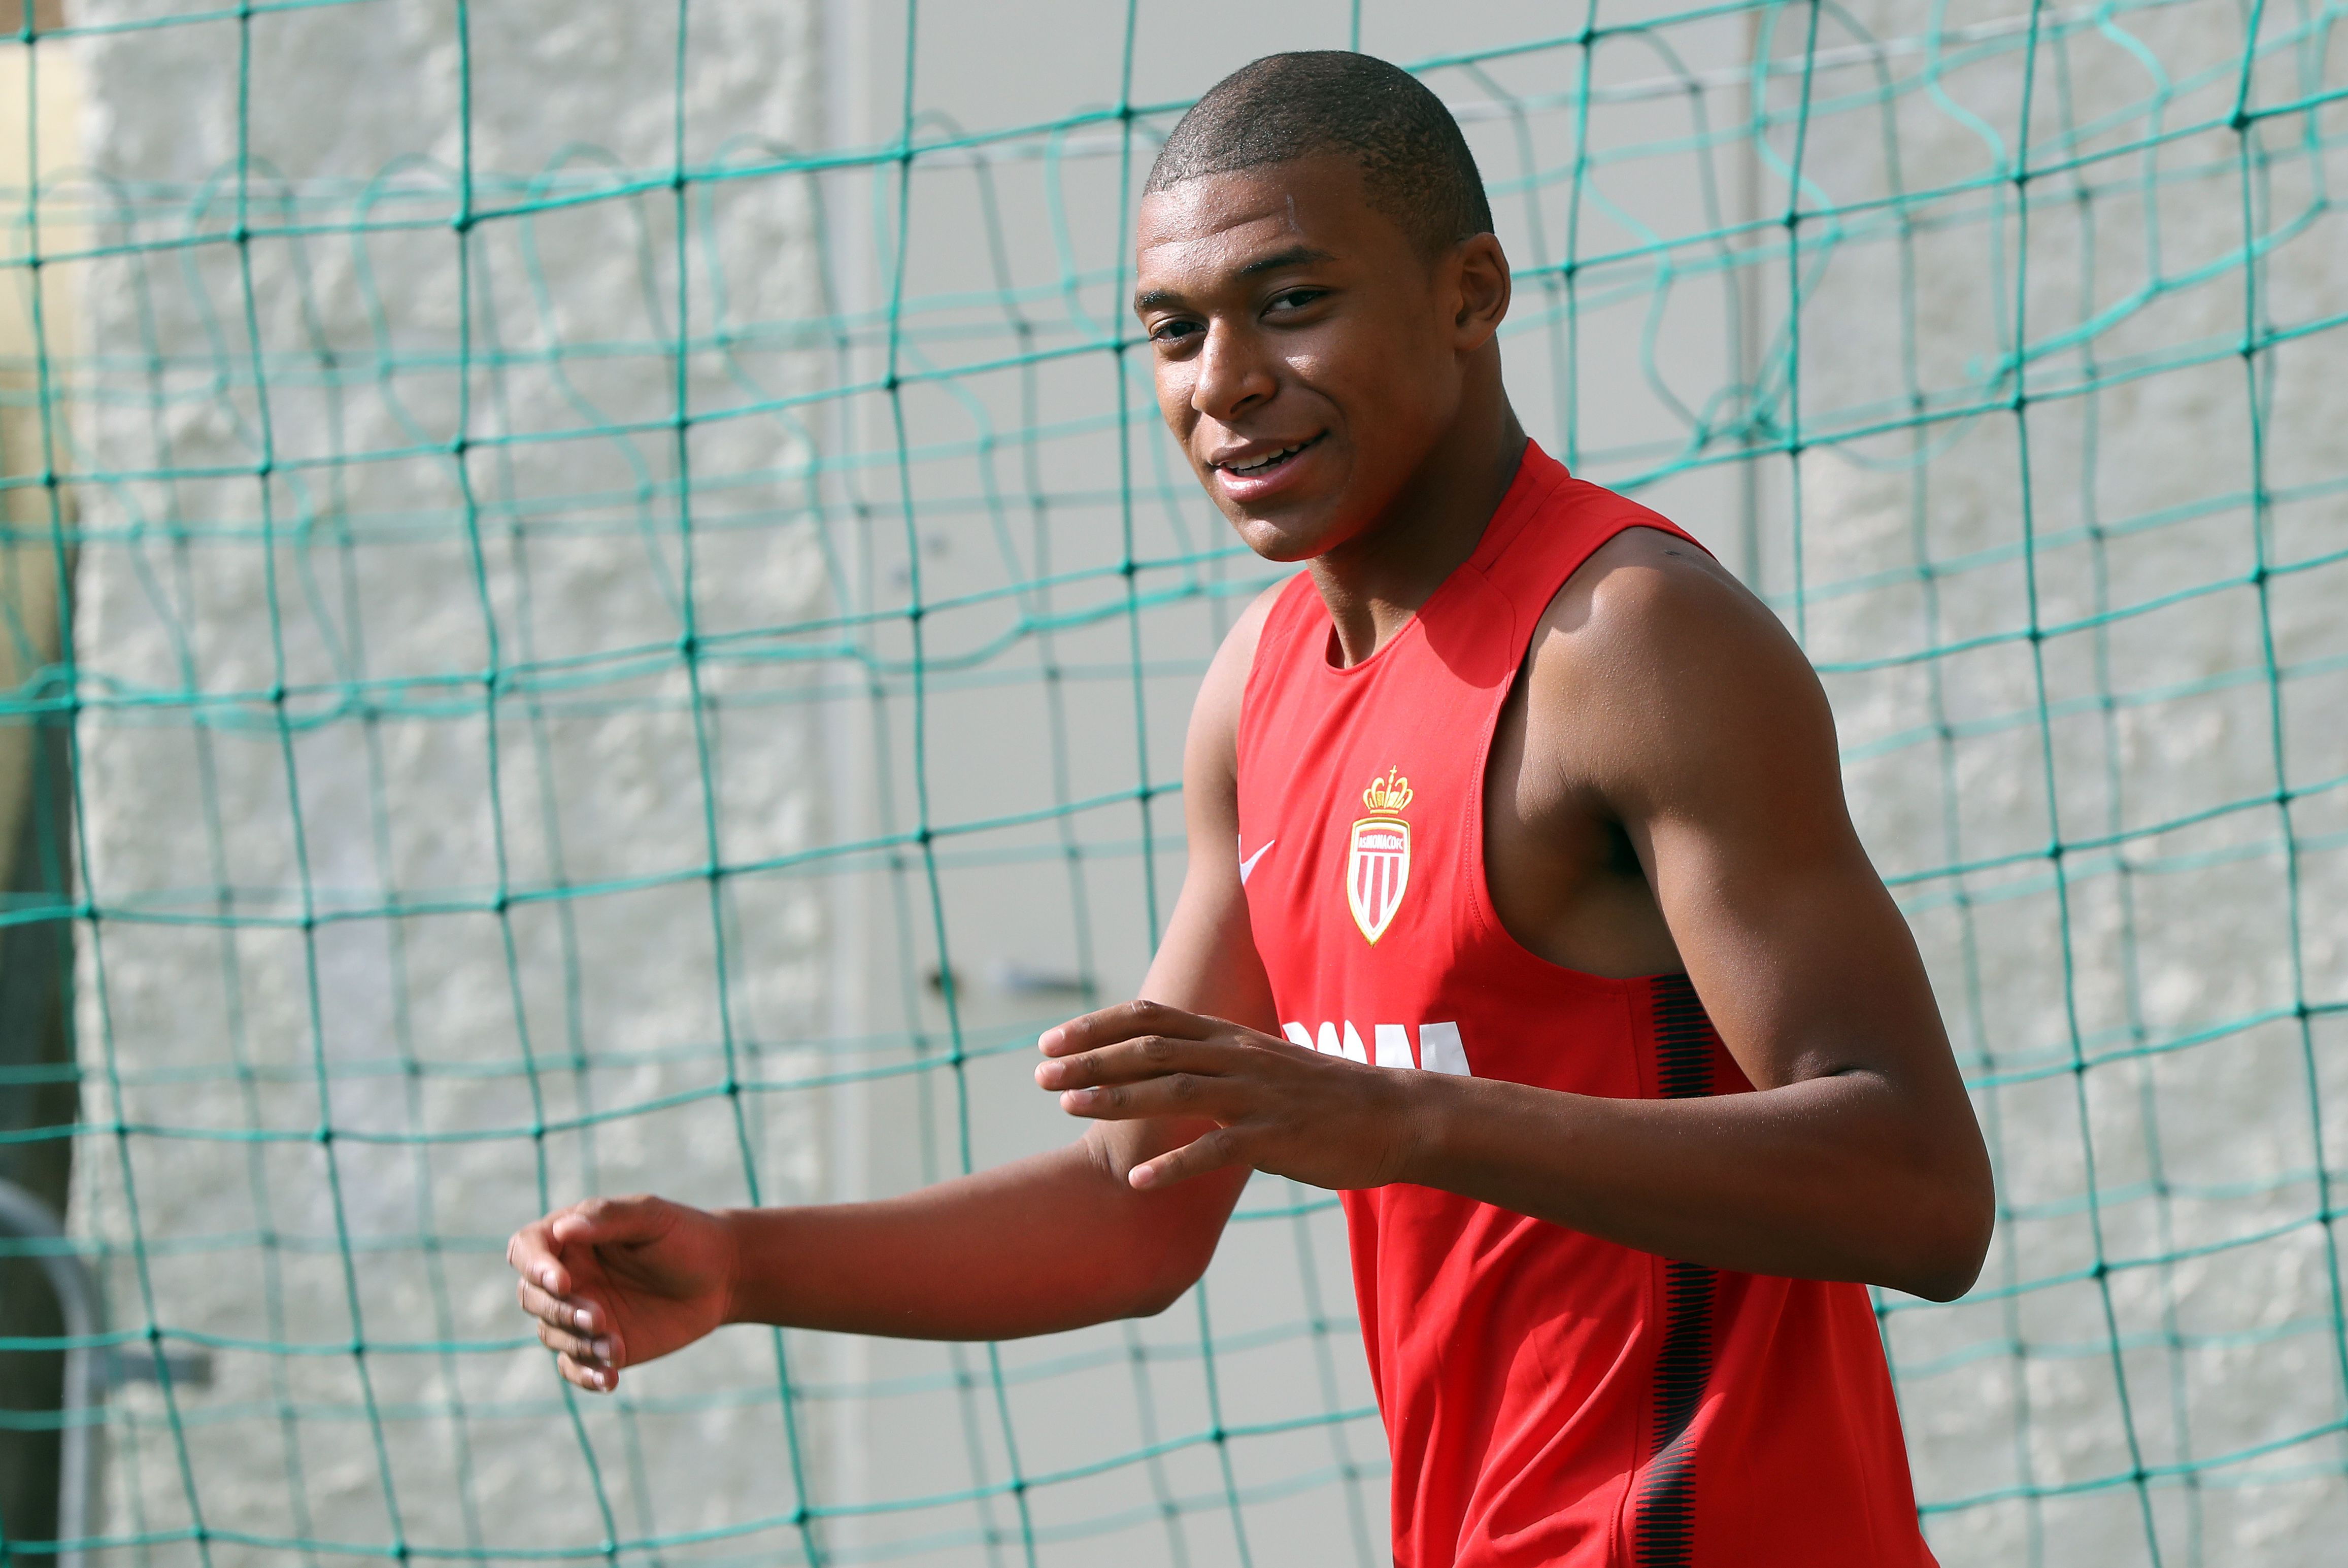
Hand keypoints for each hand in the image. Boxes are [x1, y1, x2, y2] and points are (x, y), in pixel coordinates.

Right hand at [507, 1195, 738, 1392]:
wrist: (721, 1277)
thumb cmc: (685, 1236)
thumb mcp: (652, 1218)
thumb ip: (608, 1218)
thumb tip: (562, 1228)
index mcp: (571, 1238)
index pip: (527, 1249)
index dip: (534, 1266)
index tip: (561, 1282)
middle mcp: (568, 1276)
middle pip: (532, 1297)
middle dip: (559, 1310)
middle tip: (599, 1317)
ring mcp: (581, 1313)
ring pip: (552, 1334)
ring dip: (578, 1344)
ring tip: (615, 1346)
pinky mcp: (598, 1345)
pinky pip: (573, 1367)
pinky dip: (584, 1375)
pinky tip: (610, 1379)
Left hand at [1035, 1000, 1418, 1191]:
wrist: (1394, 1116)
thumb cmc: (1323, 1097)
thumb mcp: (1262, 1066)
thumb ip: (1214, 1065)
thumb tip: (1164, 1074)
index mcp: (1230, 1038)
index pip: (1152, 1017)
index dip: (1097, 1026)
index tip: (1050, 1041)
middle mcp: (1237, 1057)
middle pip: (1151, 1049)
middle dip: (1090, 1061)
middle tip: (1039, 1077)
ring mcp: (1257, 1095)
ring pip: (1175, 1089)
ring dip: (1117, 1099)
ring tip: (1069, 1110)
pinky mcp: (1276, 1136)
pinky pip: (1217, 1149)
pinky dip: (1173, 1164)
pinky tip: (1137, 1182)